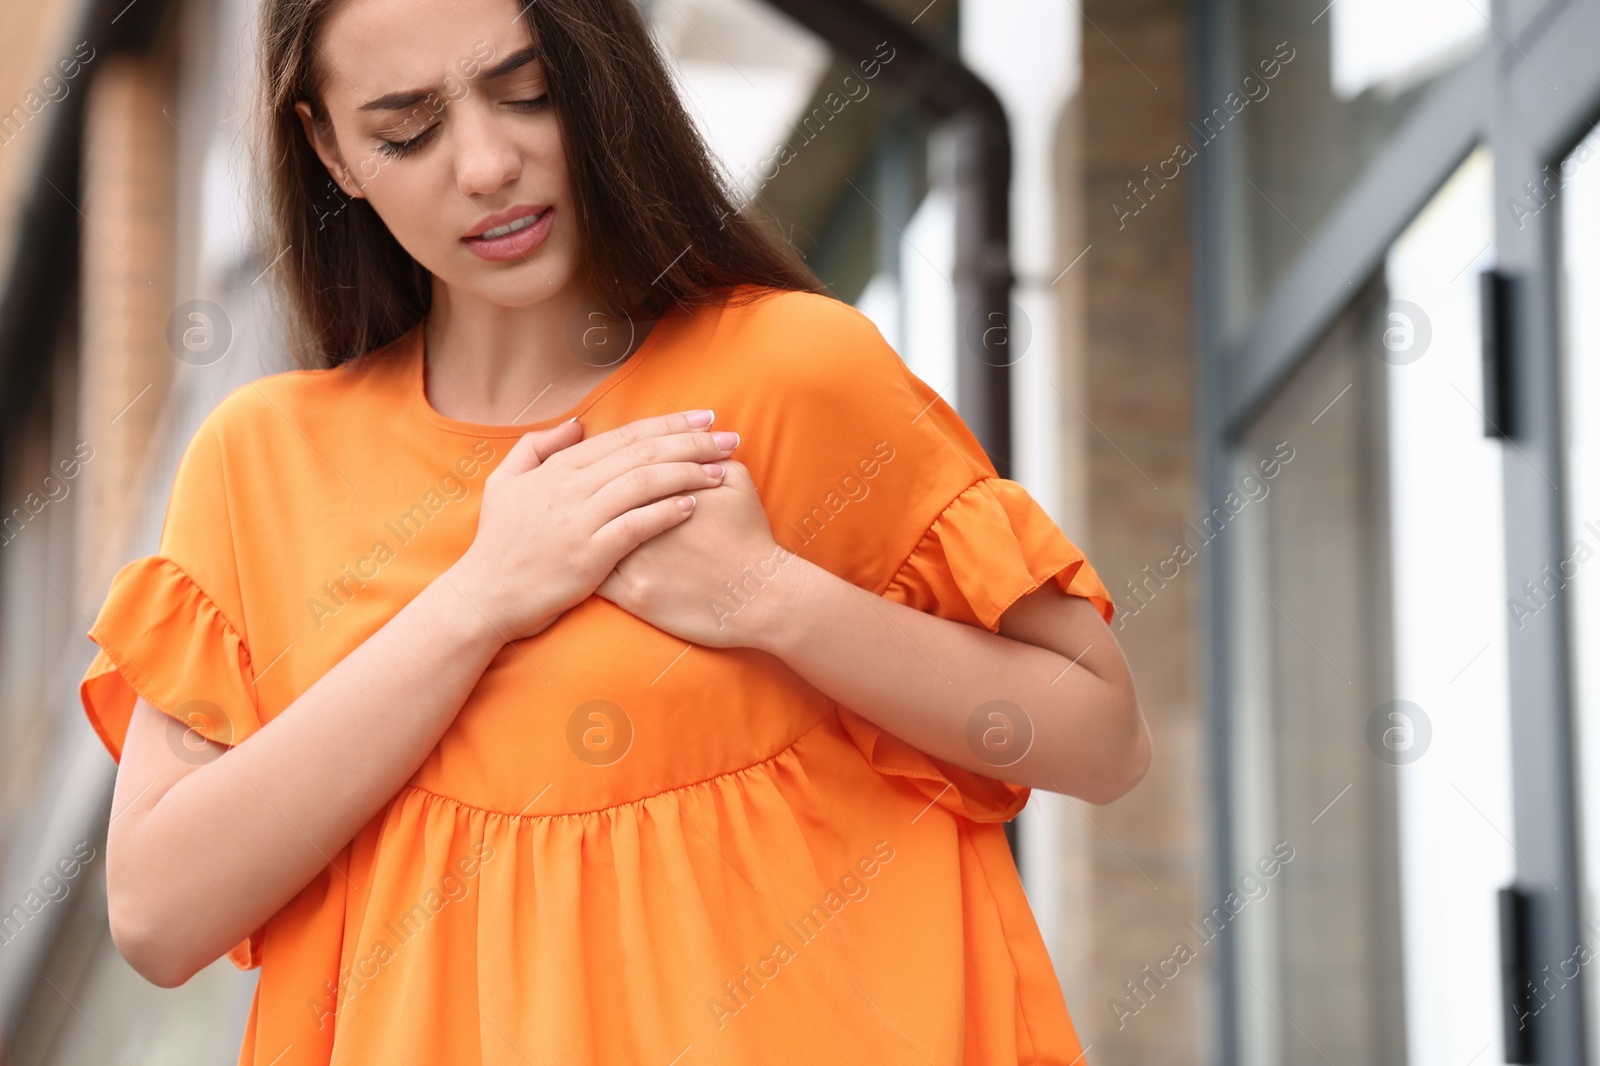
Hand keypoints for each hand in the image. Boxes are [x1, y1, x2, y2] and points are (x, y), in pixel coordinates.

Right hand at [445, 411, 736, 642]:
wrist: (485, 596)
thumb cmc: (498, 543)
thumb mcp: (505, 483)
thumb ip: (537, 447)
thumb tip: (577, 425)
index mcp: (559, 469)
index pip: (624, 437)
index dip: (668, 425)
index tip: (703, 420)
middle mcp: (572, 487)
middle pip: (643, 453)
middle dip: (691, 442)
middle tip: (729, 437)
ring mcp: (581, 520)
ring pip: (645, 483)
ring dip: (688, 472)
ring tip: (722, 470)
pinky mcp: (590, 555)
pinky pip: (637, 525)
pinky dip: (667, 511)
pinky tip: (695, 505)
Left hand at [595, 459, 797, 648]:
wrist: (762, 596)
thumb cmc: (751, 539)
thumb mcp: (739, 484)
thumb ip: (710, 455)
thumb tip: (691, 436)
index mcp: (667, 487)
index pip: (623, 467)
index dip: (612, 466)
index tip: (609, 473)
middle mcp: (646, 519)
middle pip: (600, 498)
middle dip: (591, 496)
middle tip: (591, 499)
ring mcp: (637, 559)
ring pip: (591, 536)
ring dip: (584, 530)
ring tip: (583, 526)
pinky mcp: (634, 595)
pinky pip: (595, 576)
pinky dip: (587, 566)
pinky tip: (587, 560)